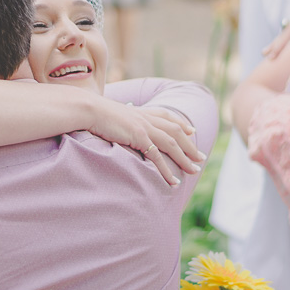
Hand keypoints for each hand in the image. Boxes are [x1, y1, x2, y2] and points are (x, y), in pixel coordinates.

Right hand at [89, 103, 205, 185]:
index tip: (191, 130)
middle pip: (176, 131)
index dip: (181, 123)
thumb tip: (117, 125)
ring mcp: (144, 127)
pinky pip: (157, 156)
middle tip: (200, 157)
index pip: (167, 116)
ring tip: (194, 171)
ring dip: (185, 158)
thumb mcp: (111, 114)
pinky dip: (167, 170)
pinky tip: (173, 180)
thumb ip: (120, 119)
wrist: (88, 109)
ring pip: (172, 144)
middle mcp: (146, 118)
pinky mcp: (138, 137)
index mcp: (141, 112)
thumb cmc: (94, 112)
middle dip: (190, 146)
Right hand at [261, 3, 289, 59]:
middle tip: (264, 54)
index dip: (280, 43)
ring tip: (269, 52)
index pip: (289, 31)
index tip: (272, 54)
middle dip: (275, 43)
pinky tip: (284, 46)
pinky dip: (288, 39)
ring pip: (288, 32)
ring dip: (279, 42)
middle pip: (285, 31)